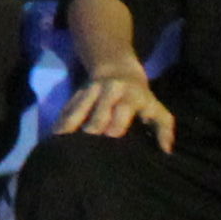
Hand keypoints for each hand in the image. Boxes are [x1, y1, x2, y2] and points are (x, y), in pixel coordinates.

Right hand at [57, 64, 174, 148]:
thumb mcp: (157, 109)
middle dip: (91, 130)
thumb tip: (166, 152)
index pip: (123, 108)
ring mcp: (90, 91)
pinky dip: (61, 123)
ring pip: (78, 109)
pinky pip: (67, 109)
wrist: (116, 67)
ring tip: (63, 146)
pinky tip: (54, 138)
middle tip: (86, 152)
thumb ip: (164, 129)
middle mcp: (108, 91)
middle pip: (97, 112)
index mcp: (130, 95)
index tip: (110, 138)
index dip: (116, 124)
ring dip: (70, 127)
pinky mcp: (76, 93)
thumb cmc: (141, 97)